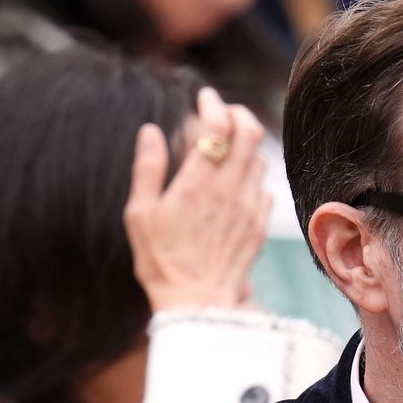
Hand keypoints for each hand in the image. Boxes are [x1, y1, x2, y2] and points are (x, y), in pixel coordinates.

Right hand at [123, 86, 269, 311]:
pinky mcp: (259, 224)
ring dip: (244, 145)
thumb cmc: (161, 262)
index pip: (217, 126)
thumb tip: (151, 131)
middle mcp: (229, 190)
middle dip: (237, 114)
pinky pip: (263, 186)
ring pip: (258, 158)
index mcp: (196, 184)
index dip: (213, 105)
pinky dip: (251, 174)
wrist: (197, 304)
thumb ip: (147, 168)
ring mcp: (249, 207)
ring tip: (226, 147)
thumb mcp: (139, 215)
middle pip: (249, 132)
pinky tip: (235, 183)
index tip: (205, 98)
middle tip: (223, 114)